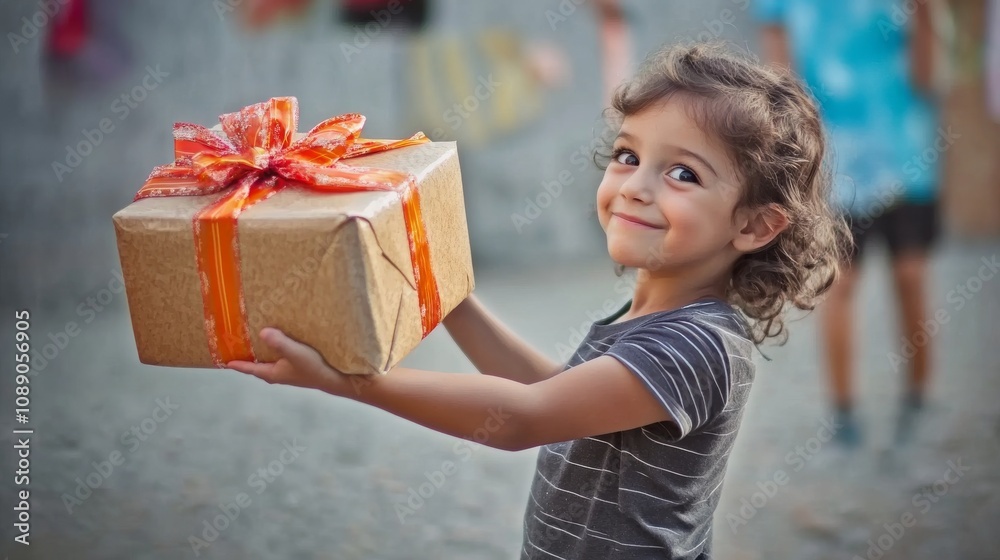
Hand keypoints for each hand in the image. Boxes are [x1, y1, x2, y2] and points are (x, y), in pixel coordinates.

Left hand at [227, 328, 350, 394]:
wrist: (335, 378)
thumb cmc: (313, 367)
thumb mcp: (294, 353)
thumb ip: (279, 343)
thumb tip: (262, 332)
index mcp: (273, 373)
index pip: (251, 368)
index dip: (238, 364)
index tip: (225, 362)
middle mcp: (278, 374)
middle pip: (258, 366)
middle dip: (248, 358)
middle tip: (238, 349)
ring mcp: (289, 372)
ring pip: (270, 363)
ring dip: (262, 355)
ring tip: (256, 343)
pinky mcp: (298, 368)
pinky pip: (280, 360)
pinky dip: (275, 352)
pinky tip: (280, 345)